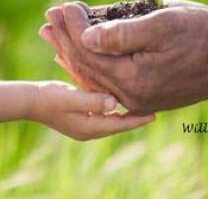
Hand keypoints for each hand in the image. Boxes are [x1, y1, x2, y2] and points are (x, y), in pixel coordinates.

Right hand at [29, 81, 153, 139]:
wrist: (32, 100)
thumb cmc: (51, 97)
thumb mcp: (72, 97)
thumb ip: (93, 100)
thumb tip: (115, 104)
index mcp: (89, 128)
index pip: (119, 125)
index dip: (137, 120)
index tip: (155, 116)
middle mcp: (88, 129)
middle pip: (118, 125)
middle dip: (135, 118)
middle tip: (154, 109)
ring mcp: (84, 125)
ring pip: (111, 121)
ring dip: (125, 114)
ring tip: (141, 105)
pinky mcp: (80, 117)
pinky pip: (103, 116)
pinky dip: (114, 110)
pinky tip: (120, 101)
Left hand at [39, 2, 207, 113]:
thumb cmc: (203, 35)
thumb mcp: (164, 24)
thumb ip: (123, 33)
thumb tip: (86, 37)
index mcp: (134, 79)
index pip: (90, 52)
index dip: (73, 27)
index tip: (64, 5)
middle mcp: (131, 95)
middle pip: (87, 65)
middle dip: (66, 38)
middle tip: (50, 16)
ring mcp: (138, 97)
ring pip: (95, 74)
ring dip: (73, 51)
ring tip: (55, 35)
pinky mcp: (145, 93)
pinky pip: (108, 80)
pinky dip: (92, 64)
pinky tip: (82, 55)